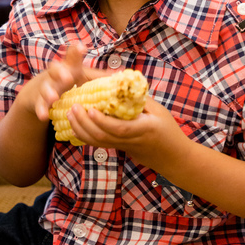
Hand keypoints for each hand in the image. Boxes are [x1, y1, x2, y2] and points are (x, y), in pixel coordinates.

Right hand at [33, 43, 106, 121]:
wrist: (41, 91)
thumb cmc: (68, 79)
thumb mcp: (84, 76)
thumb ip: (100, 77)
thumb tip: (122, 74)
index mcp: (69, 66)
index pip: (72, 55)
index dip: (76, 50)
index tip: (82, 47)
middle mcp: (56, 74)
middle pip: (55, 69)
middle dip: (61, 72)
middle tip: (68, 77)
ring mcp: (46, 86)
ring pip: (46, 88)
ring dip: (49, 93)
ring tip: (54, 98)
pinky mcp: (38, 99)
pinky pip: (39, 105)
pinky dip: (41, 110)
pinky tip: (44, 115)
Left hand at [66, 97, 192, 169]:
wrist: (174, 157)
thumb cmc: (169, 131)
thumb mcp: (160, 111)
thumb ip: (141, 101)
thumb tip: (121, 86)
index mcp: (143, 129)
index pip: (118, 128)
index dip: (101, 120)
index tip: (89, 108)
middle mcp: (130, 140)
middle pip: (102, 137)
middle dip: (84, 123)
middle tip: (73, 107)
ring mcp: (123, 147)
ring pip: (97, 143)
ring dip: (81, 129)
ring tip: (70, 114)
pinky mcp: (119, 150)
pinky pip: (99, 144)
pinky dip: (85, 136)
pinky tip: (76, 126)